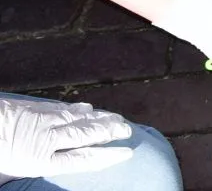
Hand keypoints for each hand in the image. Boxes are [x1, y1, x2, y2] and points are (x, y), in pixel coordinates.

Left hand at [0, 98, 133, 180]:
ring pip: (77, 119)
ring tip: (118, 119)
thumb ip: (30, 173)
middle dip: (110, 132)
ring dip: (100, 118)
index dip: (106, 156)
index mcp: (39, 161)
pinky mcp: (33, 108)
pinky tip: (89, 108)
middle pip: (85, 135)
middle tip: (129, 130)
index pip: (82, 159)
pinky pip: (62, 108)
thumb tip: (61, 164)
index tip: (127, 152)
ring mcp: (41, 121)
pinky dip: (79, 109)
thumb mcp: (10, 173)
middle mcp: (46, 140)